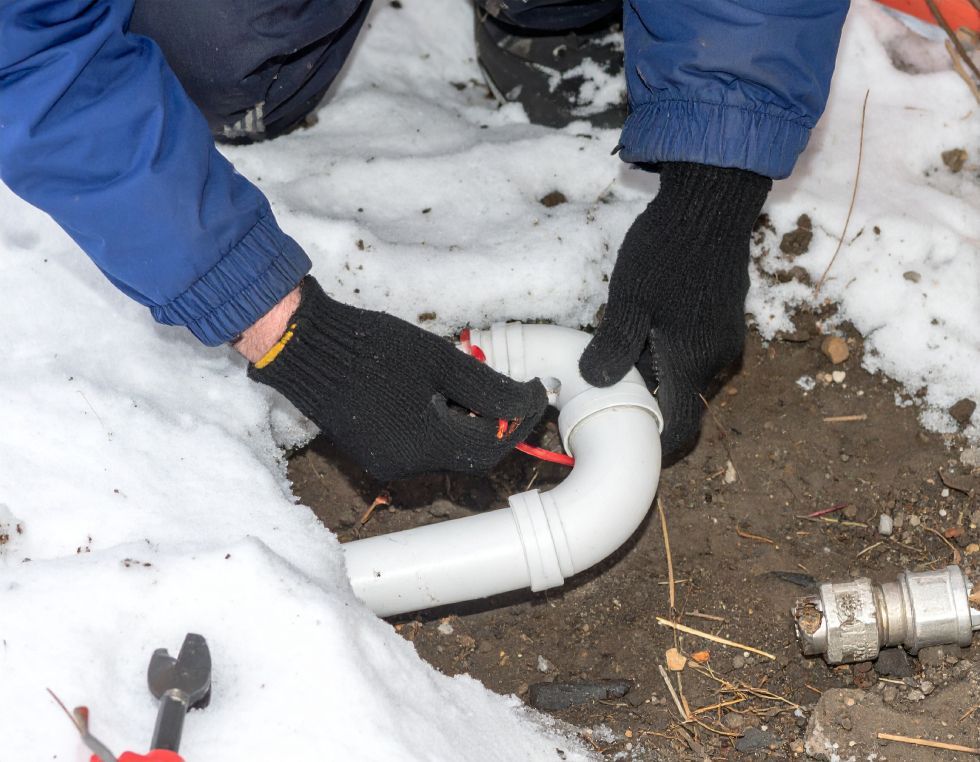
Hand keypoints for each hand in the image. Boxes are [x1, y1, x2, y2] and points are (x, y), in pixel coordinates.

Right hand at [245, 277, 547, 480]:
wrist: (306, 347)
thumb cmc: (375, 347)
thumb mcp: (441, 361)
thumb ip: (489, 388)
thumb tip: (528, 402)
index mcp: (426, 444)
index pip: (492, 447)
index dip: (520, 421)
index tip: (534, 390)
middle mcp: (406, 466)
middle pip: (470, 455)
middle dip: (496, 424)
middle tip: (510, 388)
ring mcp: (385, 464)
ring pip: (446, 453)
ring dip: (468, 425)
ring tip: (472, 387)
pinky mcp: (371, 455)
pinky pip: (420, 449)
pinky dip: (440, 428)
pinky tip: (439, 398)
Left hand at [579, 162, 770, 459]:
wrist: (711, 204)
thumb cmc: (666, 253)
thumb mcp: (628, 302)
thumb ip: (613, 349)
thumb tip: (594, 383)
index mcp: (692, 364)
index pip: (681, 430)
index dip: (658, 444)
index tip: (628, 438)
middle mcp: (716, 359)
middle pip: (680, 402)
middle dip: (647, 401)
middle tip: (608, 385)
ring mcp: (724, 338)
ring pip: (686, 375)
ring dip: (655, 373)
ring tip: (621, 349)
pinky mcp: (725, 318)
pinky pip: (695, 352)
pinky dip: (668, 352)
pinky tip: (644, 325)